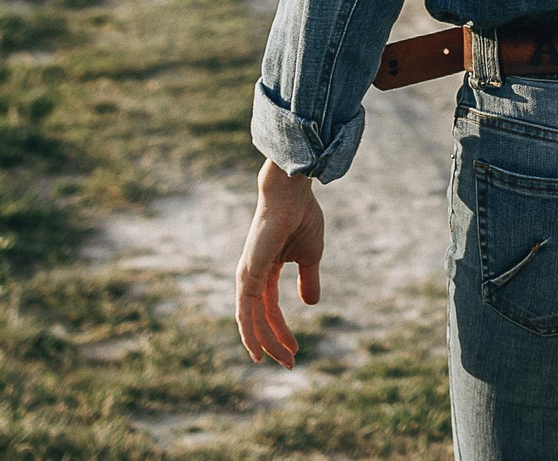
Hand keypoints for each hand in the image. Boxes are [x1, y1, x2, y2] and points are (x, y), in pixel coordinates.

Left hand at [235, 158, 324, 366]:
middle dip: (274, 343)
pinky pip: (245, 312)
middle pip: (261, 320)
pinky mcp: (247, 276)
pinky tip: (256, 350)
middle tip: (290, 363)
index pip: (270, 310)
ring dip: (266, 344)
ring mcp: (247, 277)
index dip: (282, 332)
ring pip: (251, 322)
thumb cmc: (301, 218)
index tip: (295, 351)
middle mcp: (252, 277)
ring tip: (283, 362)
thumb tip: (311, 304)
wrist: (291, 195)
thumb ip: (308, 280)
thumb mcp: (310, 256)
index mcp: (266, 271)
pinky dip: (249, 334)